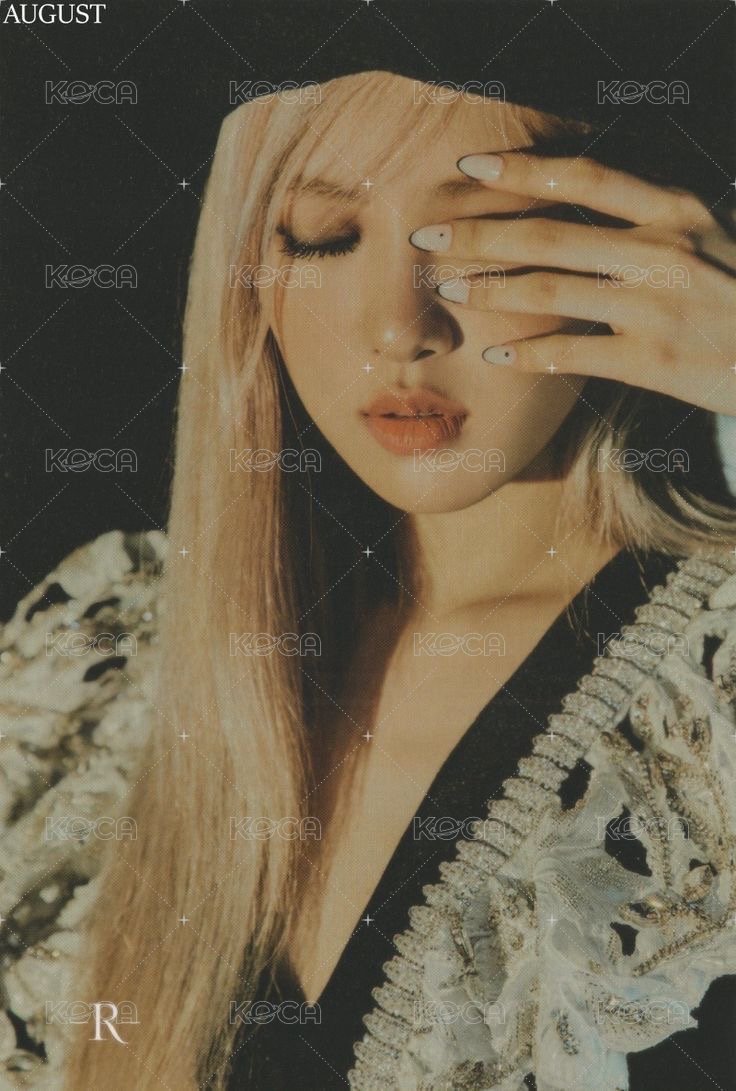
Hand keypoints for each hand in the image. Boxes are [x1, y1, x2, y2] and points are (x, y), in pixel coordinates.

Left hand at [409, 152, 735, 414]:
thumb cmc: (735, 289)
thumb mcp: (704, 234)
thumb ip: (643, 217)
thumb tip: (571, 204)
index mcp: (674, 210)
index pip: (583, 179)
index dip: (521, 171)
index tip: (470, 168)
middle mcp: (661, 251)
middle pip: (548, 235)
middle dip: (478, 233)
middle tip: (426, 236)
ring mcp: (654, 306)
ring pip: (551, 292)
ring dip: (490, 289)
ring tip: (448, 287)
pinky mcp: (650, 360)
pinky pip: (572, 354)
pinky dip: (529, 354)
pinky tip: (496, 353)